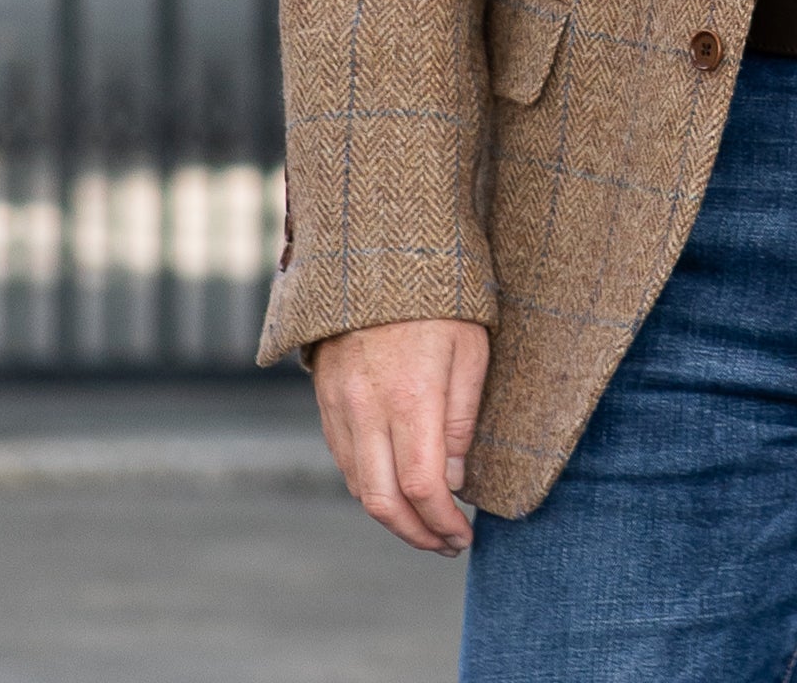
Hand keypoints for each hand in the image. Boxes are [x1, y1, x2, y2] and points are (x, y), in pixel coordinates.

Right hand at [313, 317, 490, 555]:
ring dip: (391, 517)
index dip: (442, 522)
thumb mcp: (470, 348)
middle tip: (446, 544)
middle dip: (416, 535)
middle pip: (382, 502)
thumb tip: (453, 481)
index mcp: (410, 397)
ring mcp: (340, 405)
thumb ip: (461, 418)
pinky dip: (369, 485)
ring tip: (425, 523)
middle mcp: (367, 409)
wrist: (376, 252)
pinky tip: (396, 487)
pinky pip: (344, 459)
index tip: (464, 535)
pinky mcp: (326, 397)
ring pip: (359, 485)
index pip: (422, 487)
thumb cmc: (438, 297)